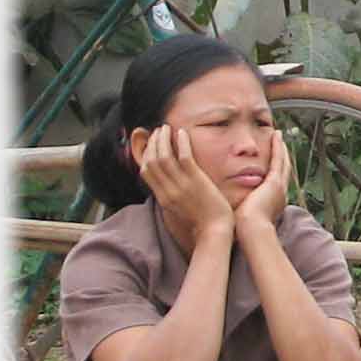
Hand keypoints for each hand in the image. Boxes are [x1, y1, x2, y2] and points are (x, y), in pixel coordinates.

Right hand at [139, 125, 234, 248]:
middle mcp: (168, 191)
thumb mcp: (179, 211)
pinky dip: (181, 143)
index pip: (146, 172)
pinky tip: (183, 133)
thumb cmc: (202, 223)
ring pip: (163, 157)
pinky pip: (184, 158)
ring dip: (163, 140)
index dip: (146, 154)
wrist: (214, 232)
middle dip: (152, 143)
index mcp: (163, 198)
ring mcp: (181, 186)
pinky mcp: (196, 182)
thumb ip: (173, 198)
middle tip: (158, 131)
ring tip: (167, 128)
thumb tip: (170, 189)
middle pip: (151, 161)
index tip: (151, 143)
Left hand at [233, 130, 289, 231]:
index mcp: (272, 202)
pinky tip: (276, 135)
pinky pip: (278, 159)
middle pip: (283, 169)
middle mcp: (279, 193)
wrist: (251, 232)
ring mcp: (279, 187)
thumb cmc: (242, 230)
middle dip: (282, 156)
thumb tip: (225, 211)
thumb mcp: (243, 218)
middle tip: (280, 142)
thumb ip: (237, 211)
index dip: (275, 169)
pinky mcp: (274, 182)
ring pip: (283, 162)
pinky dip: (278, 147)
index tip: (271, 160)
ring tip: (279, 135)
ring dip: (281, 148)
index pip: (274, 181)